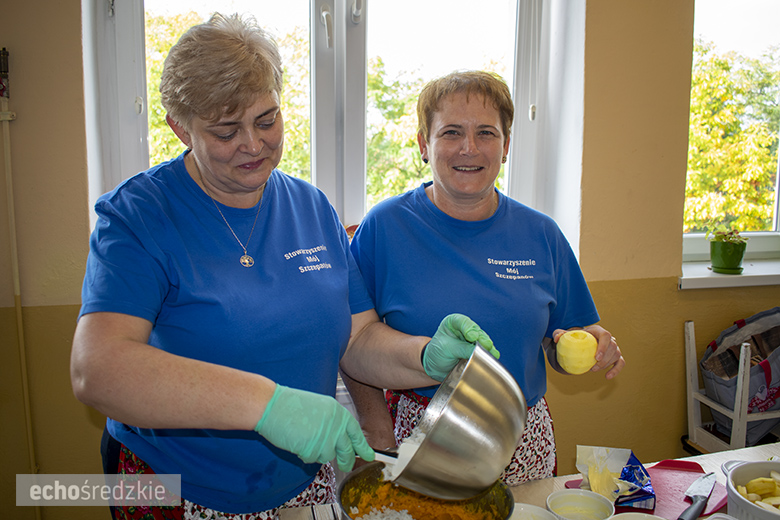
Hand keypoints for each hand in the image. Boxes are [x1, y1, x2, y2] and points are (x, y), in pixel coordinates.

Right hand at [254, 385, 374, 471]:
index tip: (369, 455)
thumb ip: (331, 422)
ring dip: (317, 452)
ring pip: (327, 456)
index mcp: (338, 412)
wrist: (272, 406)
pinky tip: (297, 441)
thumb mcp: (318, 407)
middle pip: (347, 450)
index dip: (363, 446)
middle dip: (347, 460)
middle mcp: (335, 425)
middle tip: (347, 465)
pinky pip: (312, 459)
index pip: (356, 433)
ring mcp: (325, 438)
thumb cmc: (290, 405)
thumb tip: (339, 438)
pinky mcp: (313, 449)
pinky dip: (305, 454)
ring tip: (304, 438)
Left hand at [423, 313, 498, 380]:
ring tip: (492, 353)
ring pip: (483, 340)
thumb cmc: (437, 353)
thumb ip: (462, 349)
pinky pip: (485, 349)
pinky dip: (489, 353)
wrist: (435, 366)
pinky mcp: (477, 349)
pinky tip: (493, 356)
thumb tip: (479, 351)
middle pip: (476, 330)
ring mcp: (472, 339)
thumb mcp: (447, 349)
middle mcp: (464, 328)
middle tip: (486, 345)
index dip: (468, 328)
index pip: (462, 322)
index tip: (472, 337)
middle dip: (482, 338)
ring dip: (488, 347)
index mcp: (453, 322)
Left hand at [553, 325, 624, 378]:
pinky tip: (607, 377)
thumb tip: (557, 339)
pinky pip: (620, 363)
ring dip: (606, 365)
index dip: (603, 346)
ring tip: (593, 370)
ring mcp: (613, 347)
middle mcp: (608, 338)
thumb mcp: (565, 334)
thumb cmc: (573, 338)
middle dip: (604, 360)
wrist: (580, 343)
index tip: (596, 357)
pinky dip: (616, 370)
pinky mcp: (615, 356)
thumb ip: (559, 333)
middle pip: (613, 347)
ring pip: (616, 355)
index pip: (606, 335)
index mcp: (598, 330)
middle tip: (593, 368)